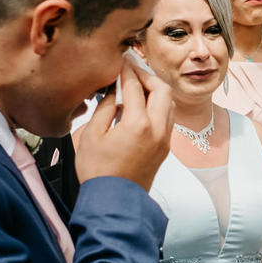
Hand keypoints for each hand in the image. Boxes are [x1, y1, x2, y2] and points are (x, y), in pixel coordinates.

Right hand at [75, 59, 173, 190]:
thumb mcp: (92, 135)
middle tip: (131, 70)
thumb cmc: (98, 171)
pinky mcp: (165, 148)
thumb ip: (106, 107)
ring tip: (137, 85)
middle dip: (147, 75)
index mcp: (138, 124)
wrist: (114, 202)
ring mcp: (164, 139)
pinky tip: (141, 105)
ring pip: (169, 103)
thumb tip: (115, 90)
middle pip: (162, 89)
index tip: (121, 60)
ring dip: (156, 90)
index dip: (127, 70)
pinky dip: (158, 105)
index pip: (135, 86)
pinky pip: (167, 117)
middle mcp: (157, 129)